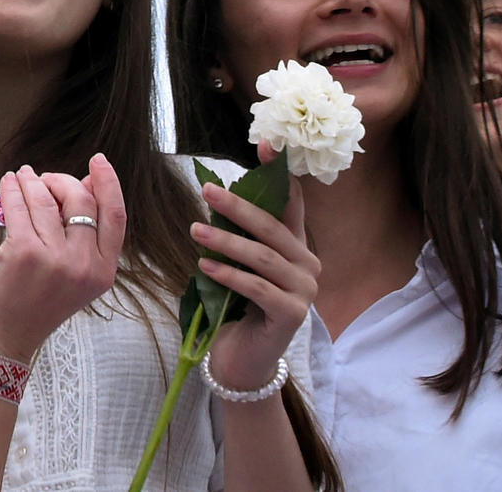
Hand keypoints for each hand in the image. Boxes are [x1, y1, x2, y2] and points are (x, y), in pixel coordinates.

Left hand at [0, 158, 126, 361]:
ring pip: (47, 199)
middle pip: (81, 200)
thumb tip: (87, 184)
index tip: (98, 162)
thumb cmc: (36, 303)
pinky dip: (12, 188)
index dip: (110, 183)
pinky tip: (8, 183)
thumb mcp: (74, 275)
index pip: (116, 216)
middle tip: (44, 179)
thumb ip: (84, 235)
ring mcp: (54, 259)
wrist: (5, 336)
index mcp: (103, 271)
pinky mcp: (23, 252)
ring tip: (22, 177)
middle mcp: (84, 265)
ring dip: (32, 181)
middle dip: (61, 180)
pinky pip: (19, 206)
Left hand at [196, 146, 320, 390]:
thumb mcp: (235, 261)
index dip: (280, 175)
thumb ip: (235, 231)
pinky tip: (206, 267)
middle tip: (207, 189)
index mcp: (295, 247)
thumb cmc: (234, 304)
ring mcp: (304, 292)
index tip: (266, 144)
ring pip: (264, 258)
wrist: (241, 357)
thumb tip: (214, 190)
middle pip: (273, 228)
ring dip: (227, 242)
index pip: (291, 204)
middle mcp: (307, 266)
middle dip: (240, 206)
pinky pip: (259, 289)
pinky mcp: (292, 316)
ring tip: (194, 231)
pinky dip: (231, 276)